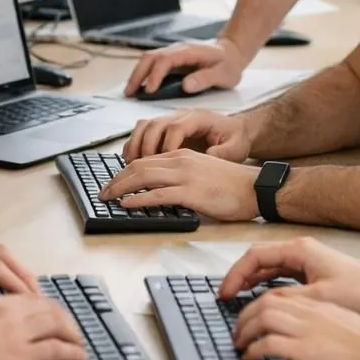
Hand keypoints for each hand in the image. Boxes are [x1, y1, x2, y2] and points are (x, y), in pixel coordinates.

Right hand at [0, 294, 86, 359]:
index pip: (26, 298)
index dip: (42, 306)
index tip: (48, 314)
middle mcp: (8, 312)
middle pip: (48, 307)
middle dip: (63, 317)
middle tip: (70, 328)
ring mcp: (17, 332)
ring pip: (57, 323)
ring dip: (72, 332)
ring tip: (78, 341)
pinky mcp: (21, 355)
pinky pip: (57, 350)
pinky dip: (73, 352)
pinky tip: (79, 357)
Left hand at [99, 149, 259, 220]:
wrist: (256, 188)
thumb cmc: (233, 185)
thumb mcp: (202, 173)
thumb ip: (182, 177)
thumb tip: (160, 190)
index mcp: (183, 155)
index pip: (145, 160)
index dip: (124, 172)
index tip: (113, 184)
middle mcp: (181, 161)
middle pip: (138, 166)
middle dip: (116, 179)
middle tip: (103, 192)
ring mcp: (186, 176)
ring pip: (143, 177)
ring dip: (120, 188)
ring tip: (107, 198)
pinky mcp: (192, 192)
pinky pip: (158, 195)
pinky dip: (139, 199)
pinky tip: (126, 204)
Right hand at [122, 107, 252, 162]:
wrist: (235, 131)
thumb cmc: (235, 139)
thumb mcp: (236, 147)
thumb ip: (224, 152)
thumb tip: (211, 156)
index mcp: (199, 118)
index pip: (177, 127)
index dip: (167, 145)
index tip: (164, 163)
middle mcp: (181, 115)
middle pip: (155, 124)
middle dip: (146, 146)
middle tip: (141, 168)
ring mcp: (170, 119)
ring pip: (144, 126)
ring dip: (135, 145)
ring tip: (130, 165)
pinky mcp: (164, 128)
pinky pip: (142, 131)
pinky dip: (134, 145)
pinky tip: (131, 162)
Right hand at [125, 38, 245, 96]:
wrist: (231, 53)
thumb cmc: (228, 65)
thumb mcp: (224, 75)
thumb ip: (205, 79)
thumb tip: (185, 86)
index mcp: (190, 52)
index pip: (166, 60)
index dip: (156, 75)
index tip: (150, 91)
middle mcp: (178, 49)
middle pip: (151, 57)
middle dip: (138, 74)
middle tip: (129, 93)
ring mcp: (173, 53)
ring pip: (149, 59)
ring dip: (137, 74)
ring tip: (129, 92)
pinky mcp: (171, 59)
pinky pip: (153, 64)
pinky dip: (143, 74)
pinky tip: (139, 87)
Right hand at [218, 237, 359, 311]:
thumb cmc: (357, 290)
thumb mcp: (317, 297)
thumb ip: (287, 298)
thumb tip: (260, 304)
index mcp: (299, 250)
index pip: (255, 256)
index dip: (236, 274)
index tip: (226, 292)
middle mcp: (298, 249)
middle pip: (258, 257)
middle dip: (238, 275)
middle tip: (225, 296)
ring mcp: (303, 258)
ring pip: (266, 265)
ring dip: (249, 279)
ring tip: (235, 296)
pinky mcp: (308, 269)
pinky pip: (277, 272)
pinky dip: (263, 282)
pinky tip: (256, 294)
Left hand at [231, 290, 359, 359]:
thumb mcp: (344, 322)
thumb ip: (325, 320)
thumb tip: (311, 329)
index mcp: (319, 304)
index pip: (280, 294)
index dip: (260, 303)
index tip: (251, 315)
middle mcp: (310, 311)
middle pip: (266, 301)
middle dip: (245, 314)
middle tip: (237, 329)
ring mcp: (307, 328)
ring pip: (262, 317)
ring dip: (244, 329)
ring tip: (238, 342)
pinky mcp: (305, 348)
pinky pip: (269, 344)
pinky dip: (253, 350)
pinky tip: (249, 357)